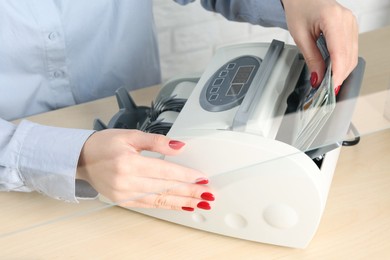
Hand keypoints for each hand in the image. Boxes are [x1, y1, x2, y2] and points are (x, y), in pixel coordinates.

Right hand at [77, 129, 213, 210]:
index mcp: (129, 162)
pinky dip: (168, 206)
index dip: (186, 176)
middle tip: (208, 194)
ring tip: (200, 203)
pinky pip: (150, 205)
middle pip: (165, 188)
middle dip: (190, 192)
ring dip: (182, 202)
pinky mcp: (124, 201)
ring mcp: (125, 194)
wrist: (81, 159)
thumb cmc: (104, 144)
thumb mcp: (130, 135)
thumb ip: (157, 141)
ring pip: (160, 200)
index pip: (165, 171)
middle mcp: (127, 181)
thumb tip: (179, 147)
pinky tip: (181, 206)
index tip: (202, 179)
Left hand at [282, 0, 357, 92]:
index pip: (340, 53)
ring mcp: (351, 22)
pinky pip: (351, 49)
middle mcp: (347, 20)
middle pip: (349, 56)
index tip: (331, 88)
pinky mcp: (351, 27)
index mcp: (333, 19)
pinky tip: (333, 69)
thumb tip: (318, 78)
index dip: (337, 74)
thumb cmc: (299, 9)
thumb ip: (311, 58)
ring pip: (353, 55)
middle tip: (327, 89)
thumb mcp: (300, 36)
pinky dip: (343, 62)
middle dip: (339, 75)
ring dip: (342, 70)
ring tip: (329, 81)